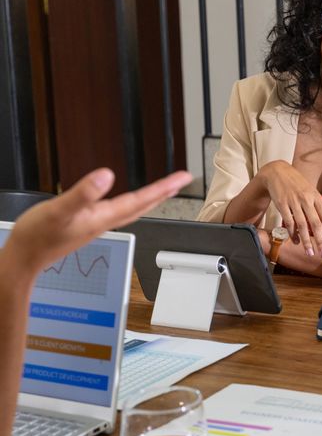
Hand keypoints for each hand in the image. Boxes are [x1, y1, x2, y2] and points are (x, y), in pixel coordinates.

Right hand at [6, 167, 191, 275]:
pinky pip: (118, 212)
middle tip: (183, 179)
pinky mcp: (88, 225)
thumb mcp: (59, 210)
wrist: (24, 259)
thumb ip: (82, 193)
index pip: (142, 200)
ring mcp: (97, 225)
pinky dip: (131, 203)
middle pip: (143, 206)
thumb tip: (106, 176)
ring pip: (133, 210)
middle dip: (165, 192)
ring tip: (165, 188)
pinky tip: (128, 200)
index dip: (164, 187)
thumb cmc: (37, 237)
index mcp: (103, 217)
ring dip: (151, 198)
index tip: (183, 177)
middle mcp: (105, 222)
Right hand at [257, 161, 321, 258]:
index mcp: (316, 197)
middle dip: (321, 241)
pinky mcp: (282, 204)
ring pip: (302, 225)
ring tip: (310, 253)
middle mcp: (306, 199)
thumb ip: (317, 206)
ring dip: (306, 241)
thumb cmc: (296, 183)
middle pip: (316, 224)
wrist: (277, 171)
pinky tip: (296, 242)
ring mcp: (294, 202)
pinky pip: (288, 222)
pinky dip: (292, 234)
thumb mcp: (310, 191)